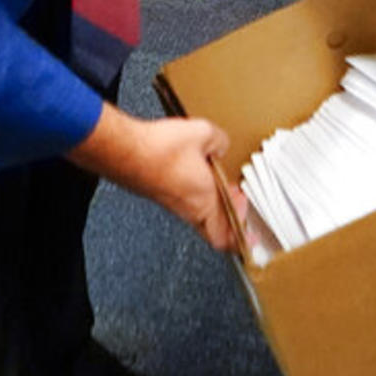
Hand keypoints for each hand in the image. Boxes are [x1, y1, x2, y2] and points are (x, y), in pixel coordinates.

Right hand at [68, 104, 245, 252]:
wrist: (124, 150)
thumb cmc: (159, 149)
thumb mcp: (203, 134)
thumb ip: (220, 141)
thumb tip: (221, 145)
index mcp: (205, 201)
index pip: (225, 237)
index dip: (240, 241)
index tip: (251, 239)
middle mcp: (189, 208)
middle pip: (213, 229)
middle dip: (230, 219)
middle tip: (240, 203)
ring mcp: (172, 202)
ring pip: (200, 213)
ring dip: (214, 203)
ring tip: (222, 183)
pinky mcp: (160, 192)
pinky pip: (186, 200)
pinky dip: (198, 192)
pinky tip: (198, 170)